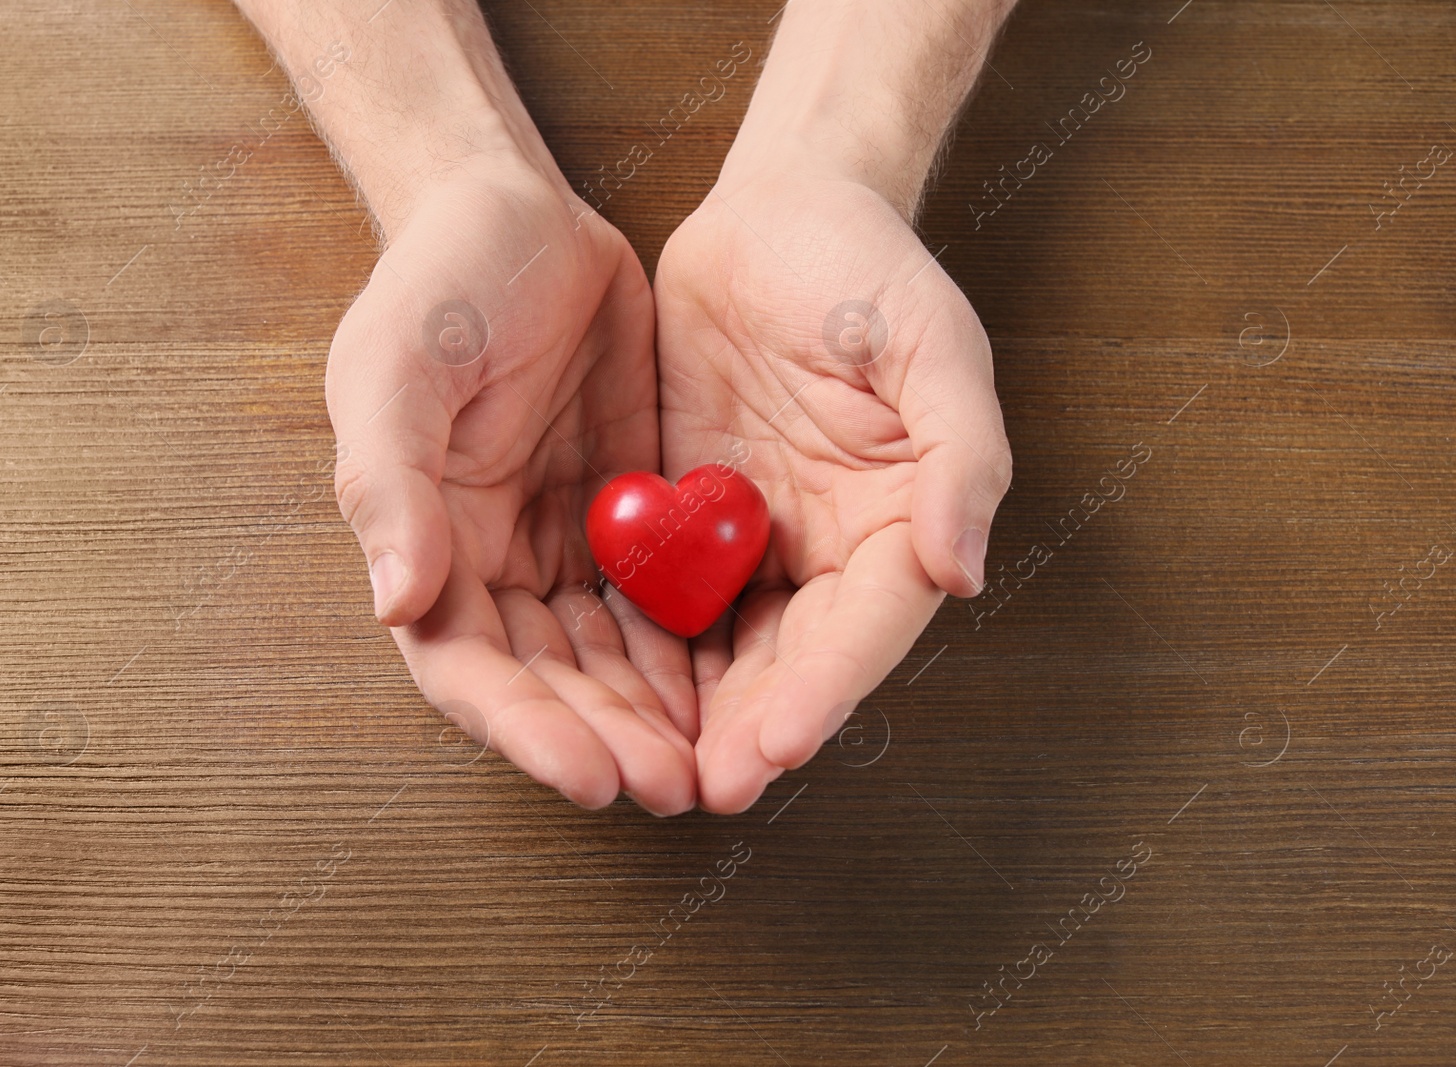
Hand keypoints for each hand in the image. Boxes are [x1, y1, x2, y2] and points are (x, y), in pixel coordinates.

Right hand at [328, 158, 697, 813]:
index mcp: (427, 544)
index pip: (467, 668)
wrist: (520, 214)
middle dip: (606, 738)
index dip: (525, 728)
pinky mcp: (628, 517)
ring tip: (711, 760)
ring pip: (609, 657)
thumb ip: (388, 482)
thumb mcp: (391, 368)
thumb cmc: (437, 283)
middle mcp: (492, 564)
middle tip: (674, 784)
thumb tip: (395, 599)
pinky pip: (661, 600)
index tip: (589, 773)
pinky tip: (733, 684)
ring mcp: (563, 544)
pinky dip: (691, 649)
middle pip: (548, 682)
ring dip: (654, 714)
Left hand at [654, 174, 1012, 811]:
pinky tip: (605, 689)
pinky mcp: (691, 521)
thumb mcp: (931, 340)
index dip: (827, 688)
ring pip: (728, 648)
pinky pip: (666, 596)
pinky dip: (644, 647)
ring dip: (694, 711)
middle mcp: (831, 547)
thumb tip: (964, 568)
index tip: (778, 743)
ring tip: (651, 766)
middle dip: (752, 726)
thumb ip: (960, 453)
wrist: (773, 214)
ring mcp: (756, 541)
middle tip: (704, 785)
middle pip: (795, 659)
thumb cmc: (865, 267)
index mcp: (901, 519)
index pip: (868, 624)